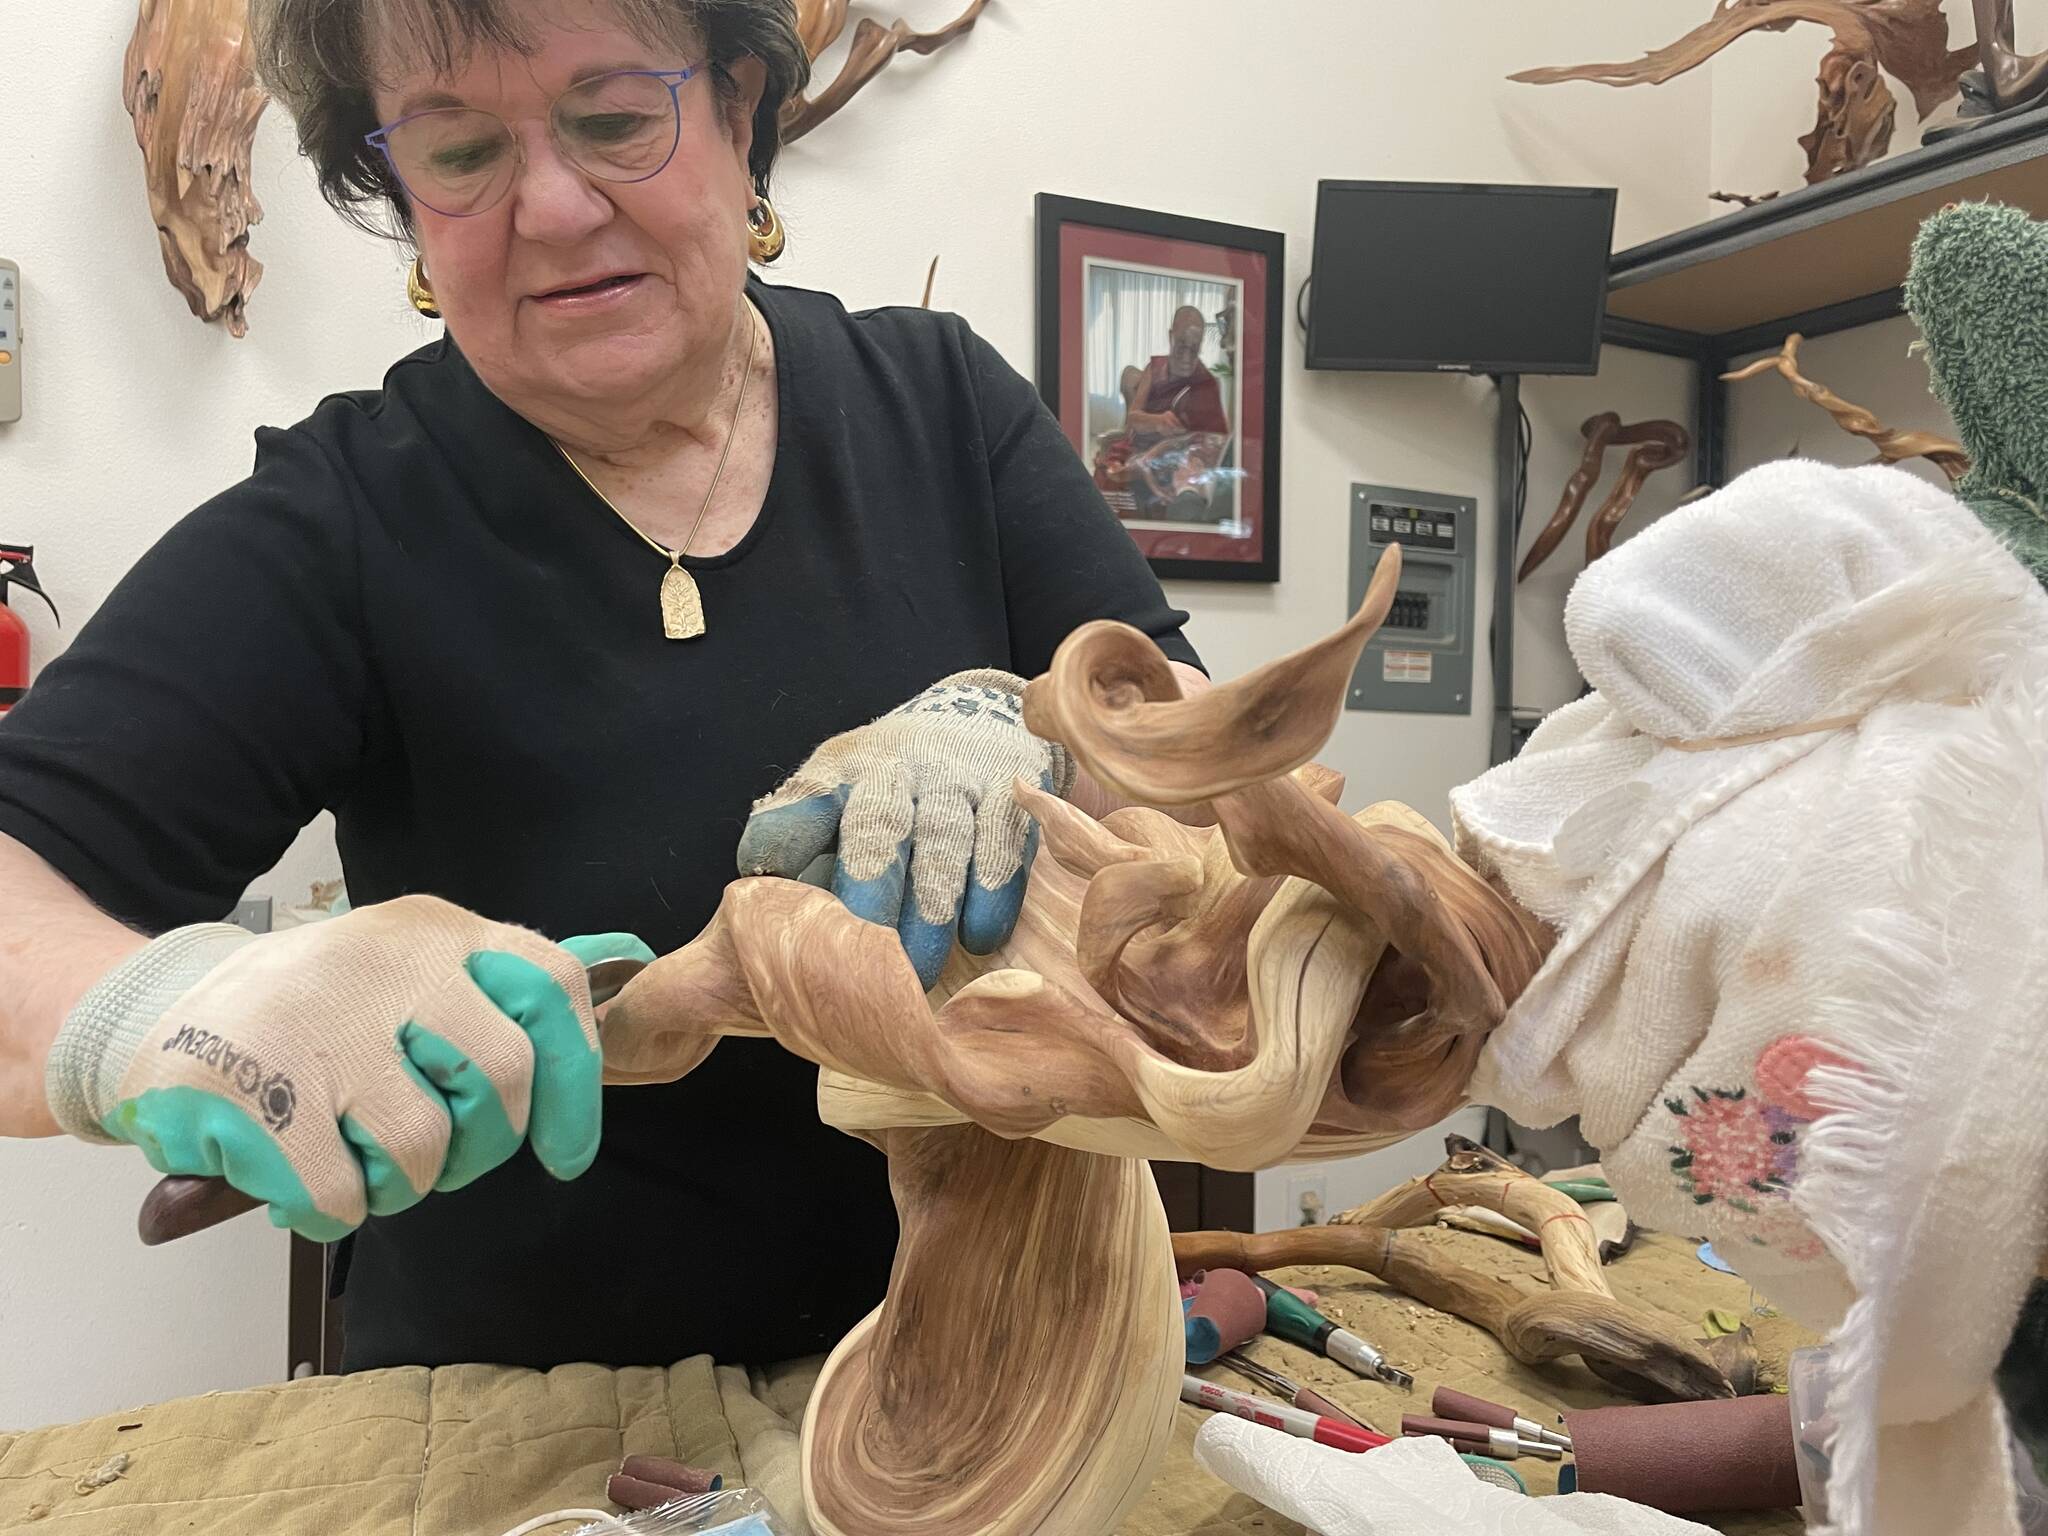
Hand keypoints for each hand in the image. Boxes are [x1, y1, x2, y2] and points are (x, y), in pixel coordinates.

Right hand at [43, 895, 651, 1240]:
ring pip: (426, 1146)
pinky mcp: (257, 1093)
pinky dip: (331, 1211)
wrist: (161, 1012)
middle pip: (503, 1078)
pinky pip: (344, 1195)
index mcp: (436, 932)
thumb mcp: (409, 973)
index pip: (552, 985)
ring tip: (356, 1157)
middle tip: (441, 1159)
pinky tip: (301, 1183)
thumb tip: (625, 973)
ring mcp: (321, 1024)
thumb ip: (496, 996)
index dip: (576, 1077)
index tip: (567, 1150)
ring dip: (401, 1183)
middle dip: (484, 1146)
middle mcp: (388, 963)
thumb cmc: (316, 1012)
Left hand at [736, 671, 1072, 987]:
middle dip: (868, 890)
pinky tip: (982, 938)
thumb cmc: (891, 791)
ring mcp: (955, 776)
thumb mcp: (841, 800)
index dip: (787, 836)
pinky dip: (993, 889)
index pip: (807, 800)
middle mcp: (895, 767)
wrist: (977, 719)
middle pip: (878, 824)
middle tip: (857, 958)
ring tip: (918, 972)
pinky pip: (1003, 837)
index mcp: (840, 771)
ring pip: (943, 838)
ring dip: (930, 908)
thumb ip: (810, 853)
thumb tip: (775, 927)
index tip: (769, 877)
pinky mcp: (1010, 789)